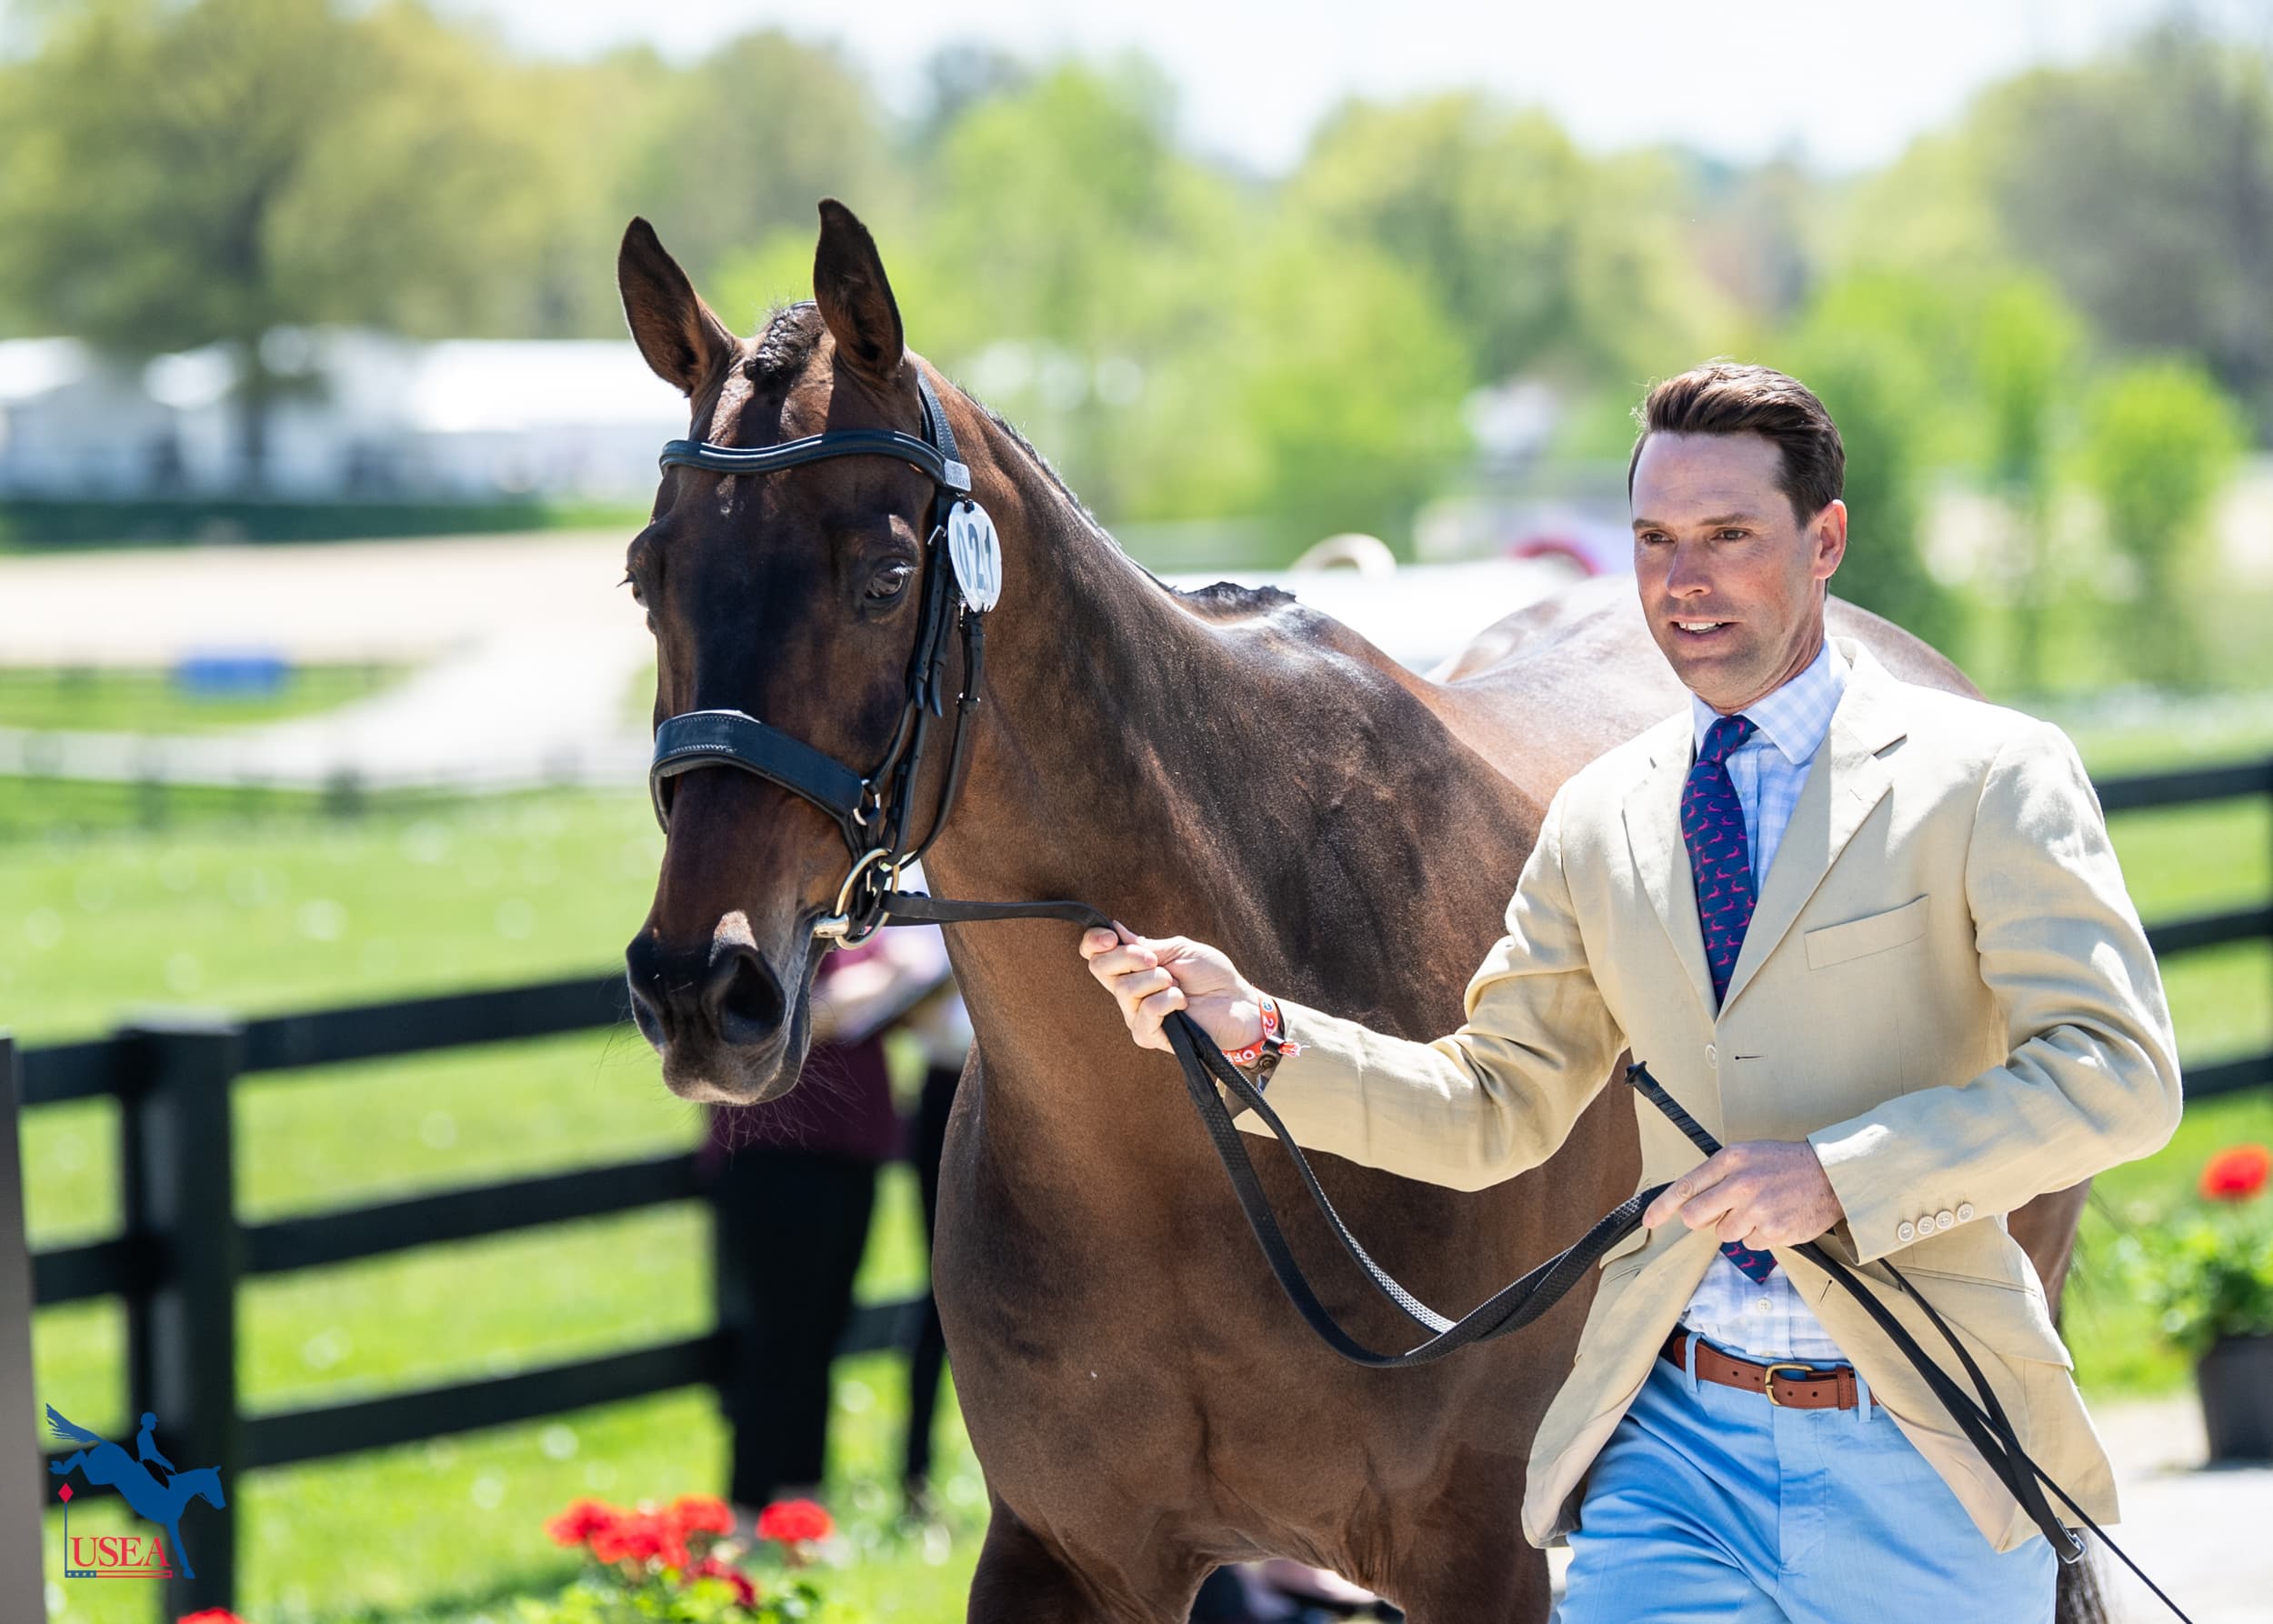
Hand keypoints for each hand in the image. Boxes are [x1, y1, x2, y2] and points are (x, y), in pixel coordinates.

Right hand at [1078, 923, 1263, 1054]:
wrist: (1237, 1002)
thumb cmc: (1212, 975)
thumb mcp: (1179, 949)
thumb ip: (1145, 945)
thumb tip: (1115, 929)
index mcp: (1132, 968)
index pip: (1094, 955)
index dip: (1093, 942)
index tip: (1111, 936)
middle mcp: (1128, 992)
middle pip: (1100, 968)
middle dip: (1128, 956)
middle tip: (1155, 960)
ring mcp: (1136, 1015)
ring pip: (1124, 990)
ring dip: (1157, 980)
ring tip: (1178, 985)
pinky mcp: (1150, 1035)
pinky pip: (1144, 1013)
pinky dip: (1166, 1002)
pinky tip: (1182, 1003)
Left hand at [1641, 1140, 1845, 1249]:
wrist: (1832, 1176)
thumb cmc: (1786, 1164)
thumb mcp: (1748, 1155)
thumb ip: (1718, 1174)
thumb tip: (1689, 1201)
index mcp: (1730, 1160)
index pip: (1685, 1187)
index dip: (1662, 1207)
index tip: (1649, 1221)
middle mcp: (1740, 1184)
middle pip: (1695, 1217)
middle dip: (1702, 1220)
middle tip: (1722, 1212)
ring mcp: (1757, 1210)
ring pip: (1724, 1234)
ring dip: (1737, 1227)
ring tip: (1761, 1208)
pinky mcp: (1774, 1232)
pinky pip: (1750, 1244)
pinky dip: (1759, 1237)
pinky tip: (1776, 1218)